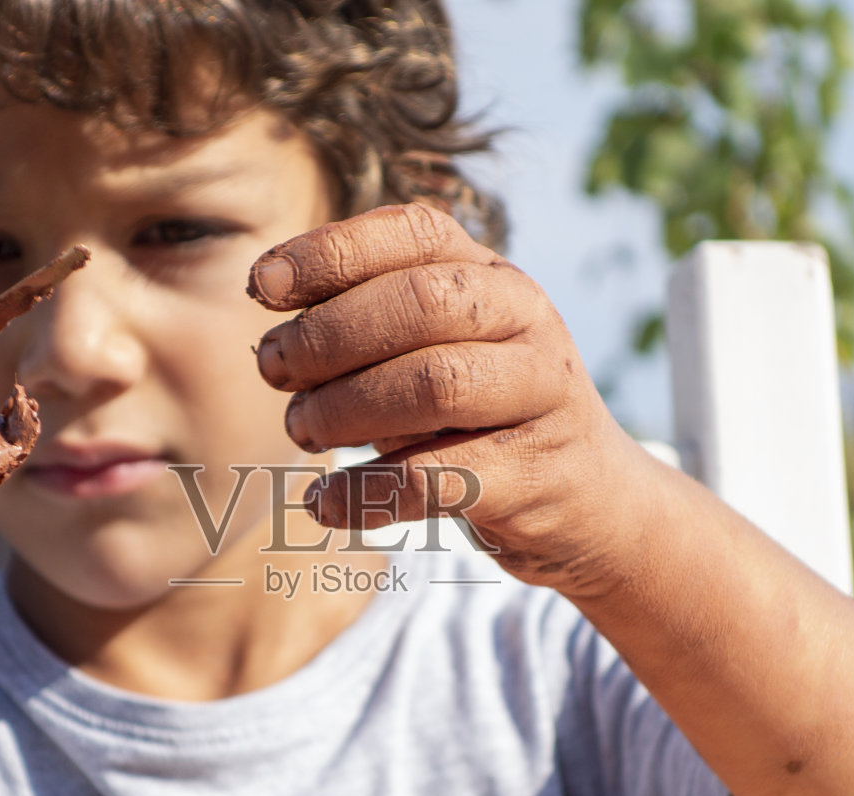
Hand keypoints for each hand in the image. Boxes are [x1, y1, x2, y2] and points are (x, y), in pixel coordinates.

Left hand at [248, 203, 637, 595]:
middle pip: (419, 304)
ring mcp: (541, 396)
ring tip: (300, 431)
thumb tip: (270, 329)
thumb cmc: (483, 418)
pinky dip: (364, 493)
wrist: (592, 503)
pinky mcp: (534, 476)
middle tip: (273, 371)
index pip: (414, 233)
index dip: (331, 251)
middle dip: (327, 335)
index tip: (261, 286)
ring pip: (433, 384)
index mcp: (494, 276)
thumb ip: (369, 328)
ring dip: (344, 409)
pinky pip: (434, 478)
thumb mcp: (437, 353)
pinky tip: (323, 503)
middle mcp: (527, 322)